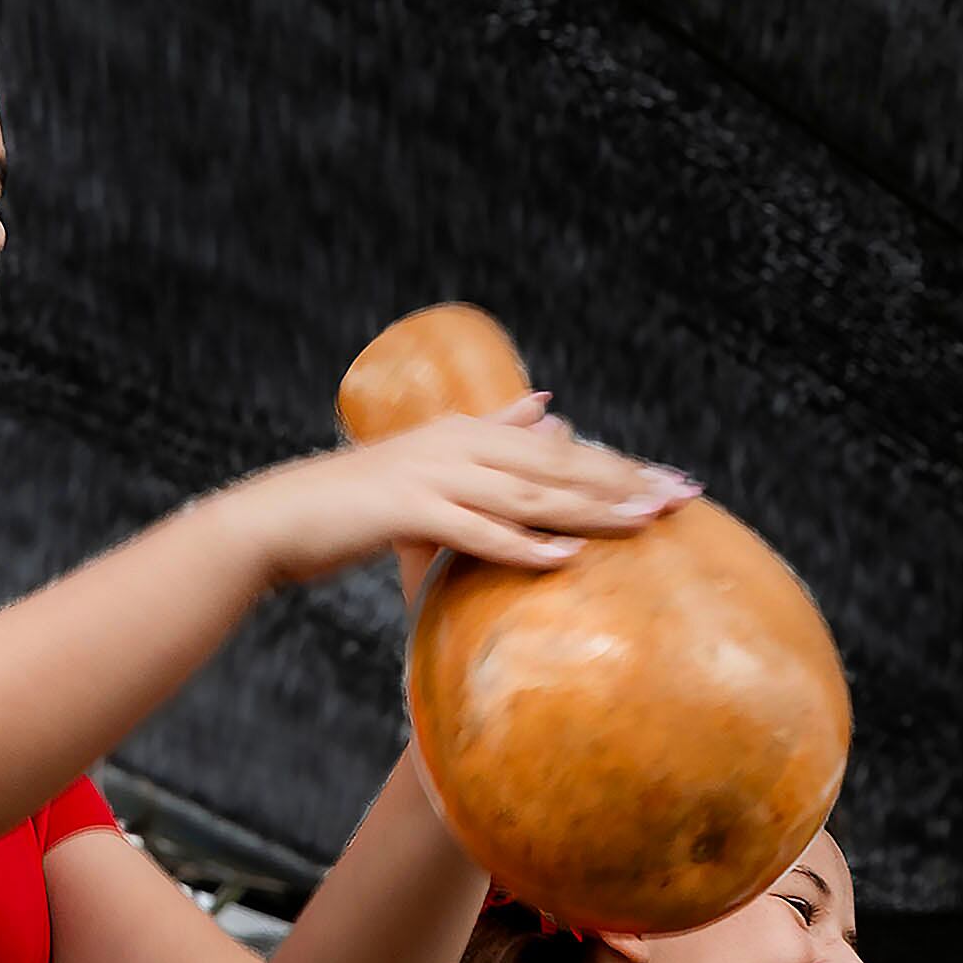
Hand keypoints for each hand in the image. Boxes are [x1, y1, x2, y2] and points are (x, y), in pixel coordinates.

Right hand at [218, 396, 697, 587]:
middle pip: (557, 465)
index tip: (678, 483)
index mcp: (468, 433)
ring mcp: (433, 476)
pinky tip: (565, 555)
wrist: (278, 519)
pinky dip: (522, 543)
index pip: (562, 450)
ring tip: (644, 522)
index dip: (623, 466)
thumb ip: (492, 432)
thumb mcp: (432, 461)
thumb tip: (549, 407)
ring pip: (528, 493)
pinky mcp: (408, 511)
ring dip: (591, 508)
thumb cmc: (356, 502)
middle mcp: (458, 445)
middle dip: (625, 482)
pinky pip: (477, 530)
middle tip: (684, 497)